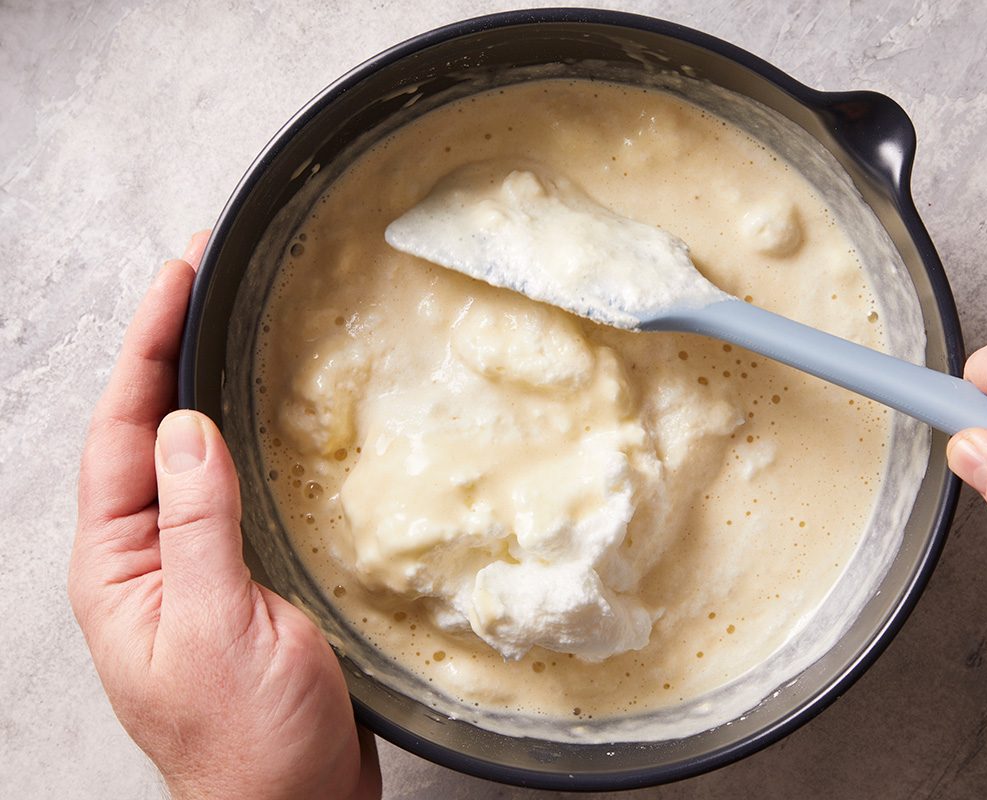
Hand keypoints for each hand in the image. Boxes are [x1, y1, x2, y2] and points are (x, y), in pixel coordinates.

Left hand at [69, 233, 381, 798]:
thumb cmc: (247, 740)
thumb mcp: (218, 622)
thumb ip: (197, 521)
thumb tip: (182, 424)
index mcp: (118, 567)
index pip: (120, 434)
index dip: (146, 348)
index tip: (178, 278)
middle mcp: (146, 558)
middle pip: (146, 433)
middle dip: (167, 350)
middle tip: (202, 274)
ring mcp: (192, 567)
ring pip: (190, 457)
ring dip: (205, 387)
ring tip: (228, 323)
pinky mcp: (240, 578)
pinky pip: (233, 492)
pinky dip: (247, 441)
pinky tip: (268, 418)